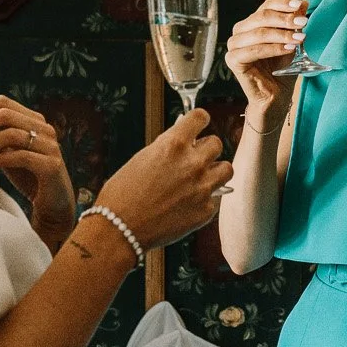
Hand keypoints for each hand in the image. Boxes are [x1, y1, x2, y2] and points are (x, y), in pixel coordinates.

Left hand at [0, 95, 75, 242]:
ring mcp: (50, 146)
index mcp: (33, 120)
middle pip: (6, 114)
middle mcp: (44, 129)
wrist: (51, 204)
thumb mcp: (0, 154)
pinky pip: (21, 156)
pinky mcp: (51, 165)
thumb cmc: (26, 176)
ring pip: (13, 134)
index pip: (4, 102)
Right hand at [93, 108, 234, 250]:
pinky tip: (189, 203)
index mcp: (174, 144)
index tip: (198, 124)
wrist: (120, 228)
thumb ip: (166, 148)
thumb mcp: (142, 159)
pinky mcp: (206, 210)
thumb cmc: (123, 193)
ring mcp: (202, 187)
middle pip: (216, 143)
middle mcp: (193, 163)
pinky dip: (205, 198)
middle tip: (194, 157)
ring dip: (214, 171)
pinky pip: (216, 197)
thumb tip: (182, 143)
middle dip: (205, 148)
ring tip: (200, 178)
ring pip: (226, 169)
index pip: (200, 117)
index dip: (199, 120)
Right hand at [224, 0, 306, 126]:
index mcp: (252, 23)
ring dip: (282, 34)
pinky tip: (288, 49)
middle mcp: (240, 31)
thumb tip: (304, 3)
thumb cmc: (282, 70)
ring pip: (259, 32)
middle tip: (303, 22)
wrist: (275, 97)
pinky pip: (254, 50)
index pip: (266, 6)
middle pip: (261, 16)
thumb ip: (294, 24)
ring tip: (300, 38)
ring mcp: (234, 45)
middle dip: (285, 19)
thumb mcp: (292, 42)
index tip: (301, 5)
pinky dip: (273, 48)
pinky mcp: (233, 60)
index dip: (283, 3)